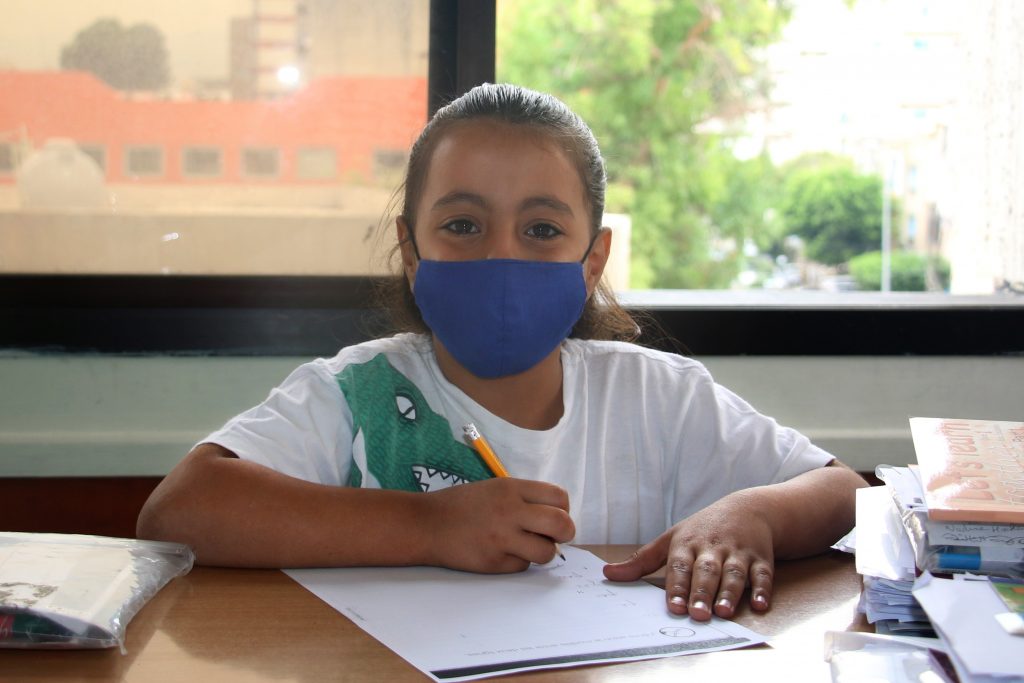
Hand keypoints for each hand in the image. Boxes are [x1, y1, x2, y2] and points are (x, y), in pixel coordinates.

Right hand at [422, 478, 573, 572]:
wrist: (427, 524)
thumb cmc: (462, 505)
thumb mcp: (495, 488)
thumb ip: (524, 499)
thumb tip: (555, 516)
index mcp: (511, 489)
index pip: (559, 497)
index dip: (563, 509)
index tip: (555, 514)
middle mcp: (510, 512)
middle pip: (561, 524)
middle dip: (565, 533)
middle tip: (555, 536)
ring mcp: (502, 539)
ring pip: (547, 552)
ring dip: (543, 551)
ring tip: (528, 546)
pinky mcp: (494, 562)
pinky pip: (523, 566)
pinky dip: (519, 561)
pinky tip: (504, 553)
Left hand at [602, 493, 773, 620]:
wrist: (748, 509)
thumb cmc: (702, 529)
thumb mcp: (670, 539)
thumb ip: (641, 560)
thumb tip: (608, 574)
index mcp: (687, 545)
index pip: (680, 566)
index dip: (677, 586)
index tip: (674, 606)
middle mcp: (712, 548)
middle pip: (707, 572)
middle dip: (701, 592)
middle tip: (697, 614)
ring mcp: (738, 553)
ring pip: (734, 574)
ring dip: (730, 593)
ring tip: (723, 612)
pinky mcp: (761, 558)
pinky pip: (763, 574)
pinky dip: (762, 590)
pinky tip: (761, 604)